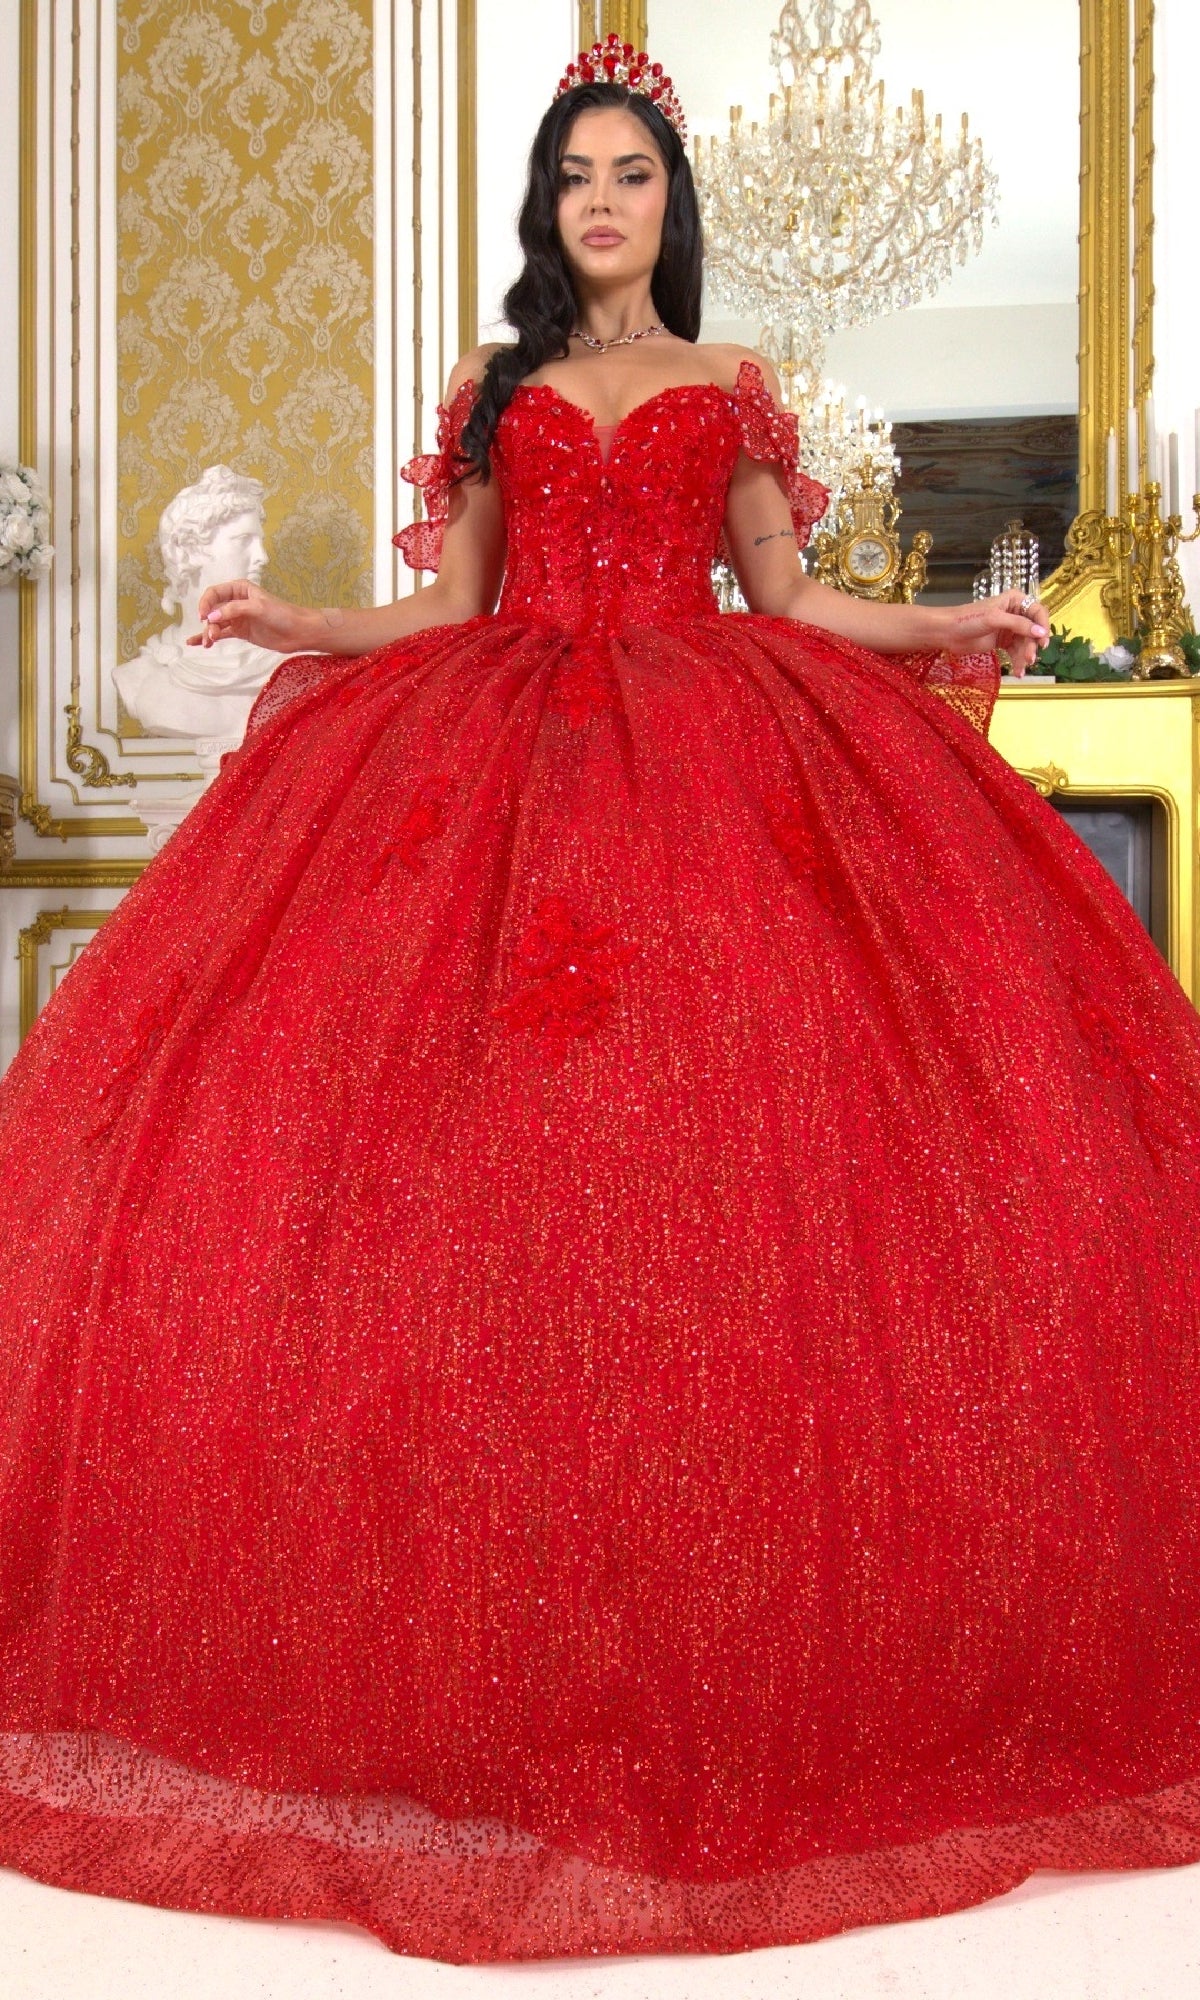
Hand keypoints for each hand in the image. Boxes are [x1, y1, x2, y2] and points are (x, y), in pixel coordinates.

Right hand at [187, 580, 317, 653]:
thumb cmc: (281, 614)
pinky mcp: (241, 631)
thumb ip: (233, 610)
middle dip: (208, 622)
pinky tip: (198, 643)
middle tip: (211, 635)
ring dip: (209, 632)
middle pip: (213, 610)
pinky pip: (221, 633)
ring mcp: (237, 617)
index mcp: (239, 589)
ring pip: (216, 623)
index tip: (203, 616)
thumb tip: (211, 618)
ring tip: (208, 643)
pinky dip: (210, 637)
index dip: (206, 603)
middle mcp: (235, 601)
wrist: (298, 632)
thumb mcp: (257, 607)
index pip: (214, 593)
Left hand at [939, 591, 1049, 676]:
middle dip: (1032, 645)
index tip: (1043, 641)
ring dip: (1025, 656)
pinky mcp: (1003, 642)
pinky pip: (1016, 652)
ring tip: (1021, 669)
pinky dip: (1018, 661)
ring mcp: (1010, 628)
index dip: (1043, 625)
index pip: (1037, 611)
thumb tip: (1041, 633)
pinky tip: (1018, 672)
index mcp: (1015, 600)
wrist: (948, 633)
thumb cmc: (968, 619)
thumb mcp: (995, 619)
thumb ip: (1018, 625)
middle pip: (1033, 630)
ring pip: (1025, 643)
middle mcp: (1015, 613)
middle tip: (1030, 658)